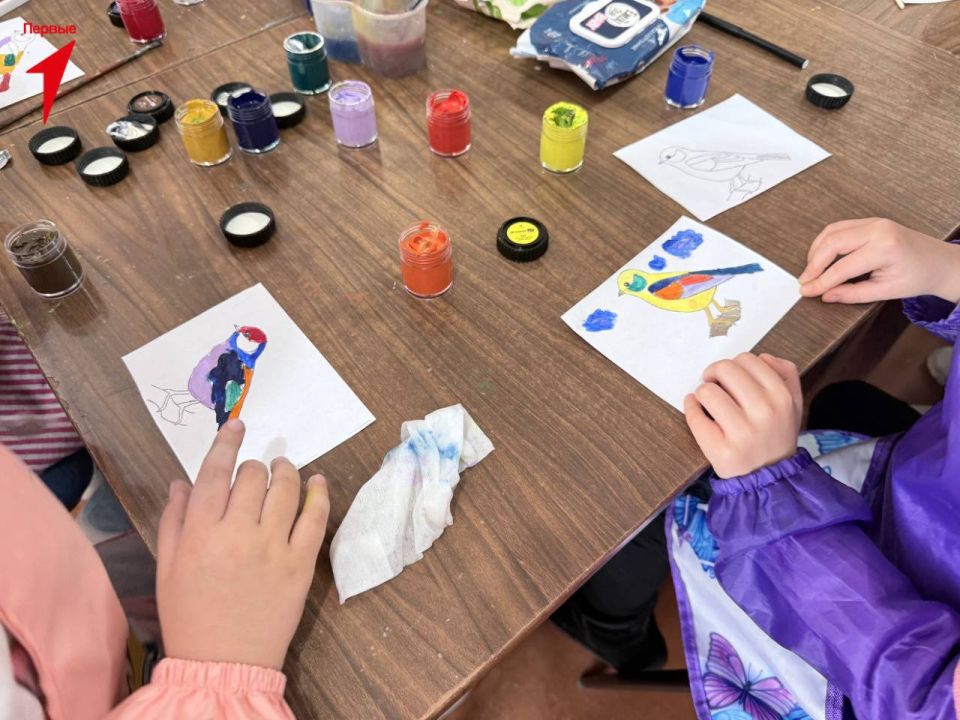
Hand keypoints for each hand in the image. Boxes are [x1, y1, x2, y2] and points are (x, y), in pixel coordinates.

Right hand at [157, 420, 329, 669]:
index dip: (227, 443)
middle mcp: (237, 533)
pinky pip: (315, 518)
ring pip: (285, 489)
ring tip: (284, 468)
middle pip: (251, 477)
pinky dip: (319, 494)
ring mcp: (272, 547)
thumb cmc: (189, 616)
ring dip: (286, 471)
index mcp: (199, 533)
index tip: (237, 426)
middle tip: (254, 471)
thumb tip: (182, 482)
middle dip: (253, 467)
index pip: (215, 472)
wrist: (224, 663)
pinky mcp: (300, 563)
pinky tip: (318, 482)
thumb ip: (174, 521)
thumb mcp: (166, 568)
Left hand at [684, 353, 801, 478]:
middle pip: (725, 369)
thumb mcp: (793, 404)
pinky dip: (690, 407)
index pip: (747, 359)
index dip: (733, 364)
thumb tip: (763, 356)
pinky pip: (694, 415)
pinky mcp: (720, 449)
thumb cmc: (776, 435)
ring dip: (703, 392)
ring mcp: (741, 432)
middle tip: (713, 383)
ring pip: (707, 390)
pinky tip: (696, 409)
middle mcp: (764, 412)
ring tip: (709, 402)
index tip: (728, 376)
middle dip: (714, 373)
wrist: (769, 477)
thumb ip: (786, 374)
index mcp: (782, 397)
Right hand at [799, 218, 959, 303]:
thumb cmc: (917, 277)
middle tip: (804, 282)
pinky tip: (821, 257)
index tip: (806, 291)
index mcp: (884, 249)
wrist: (938, 263)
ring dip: (816, 251)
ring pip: (831, 232)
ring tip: (810, 271)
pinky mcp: (870, 221)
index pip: (842, 267)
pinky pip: (839, 228)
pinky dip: (825, 242)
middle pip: (832, 243)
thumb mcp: (885, 291)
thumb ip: (852, 294)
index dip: (820, 281)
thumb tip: (825, 295)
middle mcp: (877, 230)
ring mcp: (873, 222)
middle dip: (813, 264)